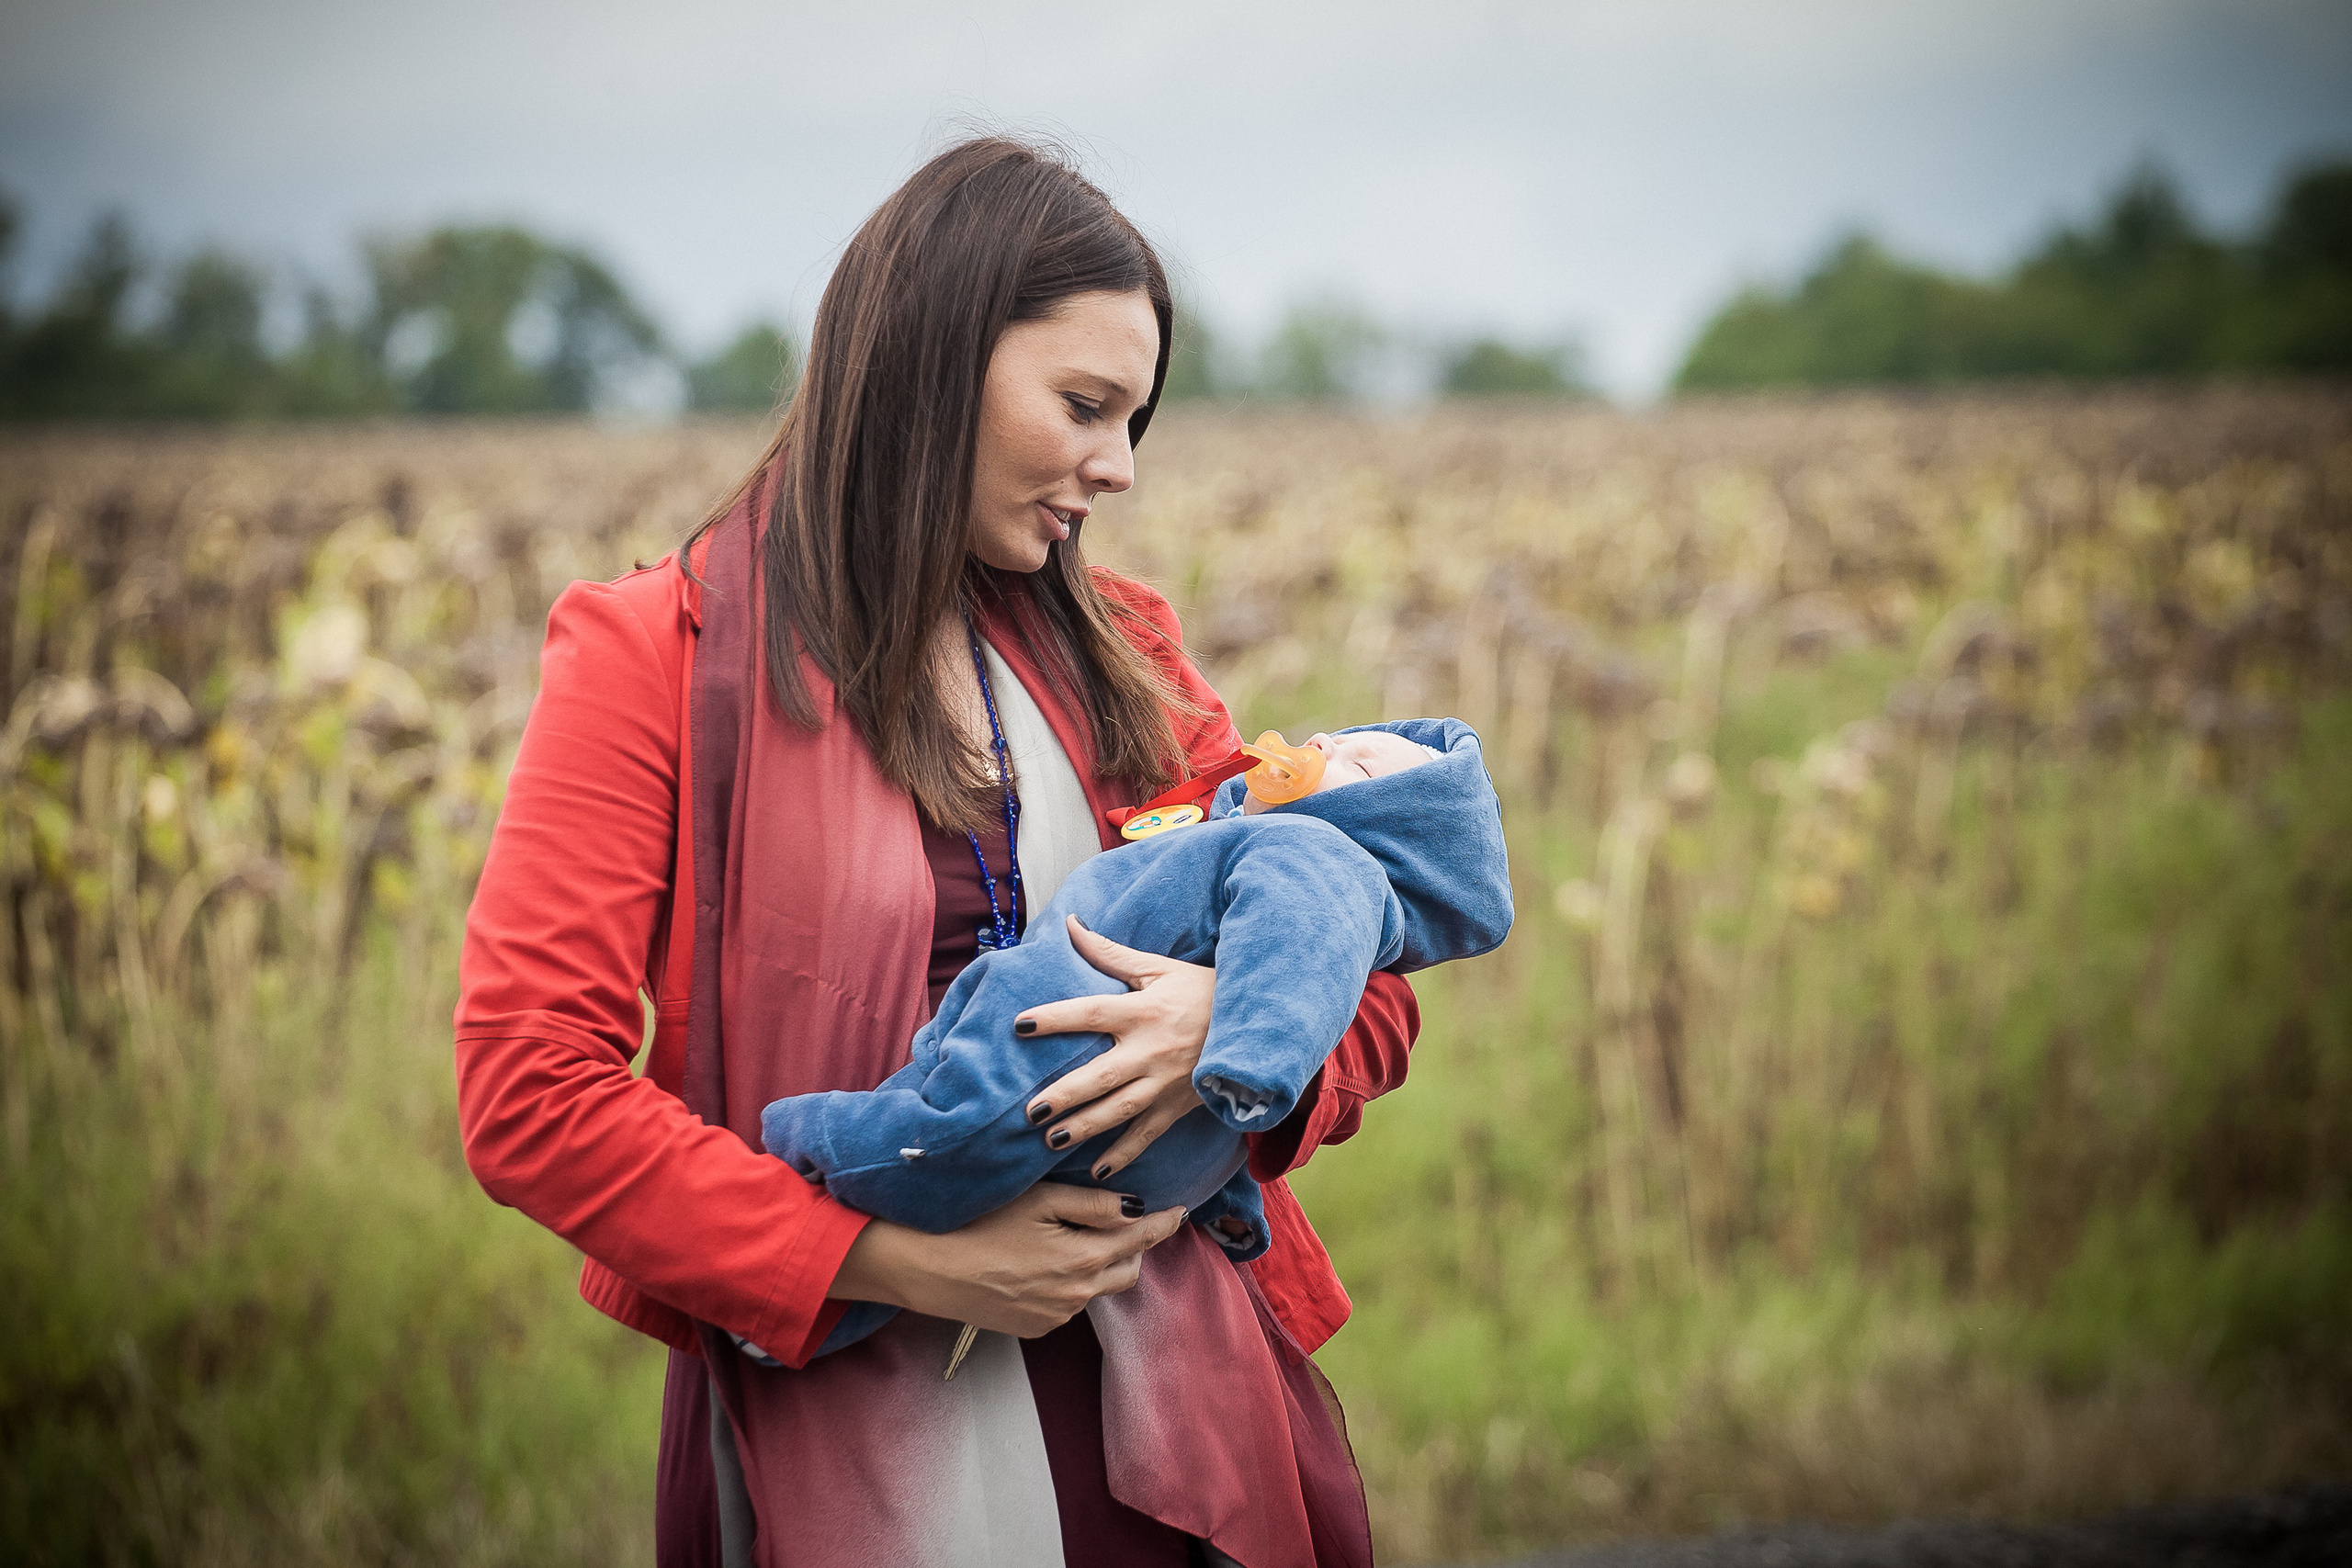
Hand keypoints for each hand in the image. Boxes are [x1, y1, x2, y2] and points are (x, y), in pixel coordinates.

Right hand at [829, 1183, 1185, 1337]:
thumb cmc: (979, 1222)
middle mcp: (1077, 1295)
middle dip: (1135, 1246)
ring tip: (1082, 1238)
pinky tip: (1045, 1262)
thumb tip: (1135, 1207)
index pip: (1140, 1240)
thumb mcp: (1038, 1199)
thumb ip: (1092, 1205)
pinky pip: (1069, 1304)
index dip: (1163, 1224)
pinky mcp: (1034, 1329)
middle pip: (1126, 1270)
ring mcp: (1055, 1317)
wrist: (926, 1267)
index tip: (1181, 1211)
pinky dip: (1071, 1283)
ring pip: (1097, 1288)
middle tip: (1129, 1220)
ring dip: (1101, 1264)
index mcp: (1083, 1259)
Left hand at [1018, 915, 1215, 1181]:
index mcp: (1142, 1012)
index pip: (1091, 1013)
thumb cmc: (1202, 990)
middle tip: (1031, 1110)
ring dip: (1086, 1126)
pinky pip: (1148, 1134)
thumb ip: (1110, 953)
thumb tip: (1070, 924)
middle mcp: (1151, 1050)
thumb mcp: (1158, 968)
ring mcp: (1166, 1082)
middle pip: (1101, 1075)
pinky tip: (1098, 1171)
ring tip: (1051, 1139)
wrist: (1257, 1023)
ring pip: (1120, 1110)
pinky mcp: (1178, 1105)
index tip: (1020, 1025)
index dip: (1056, 1018)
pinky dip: (1124, 1154)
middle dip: (1065, 1095)